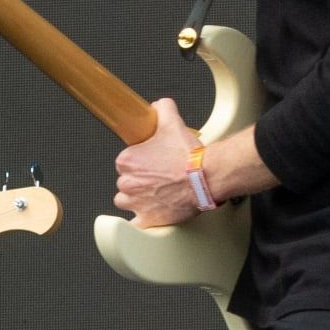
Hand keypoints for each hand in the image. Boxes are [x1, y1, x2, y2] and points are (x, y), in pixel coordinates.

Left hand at [113, 98, 204, 227]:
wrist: (206, 177)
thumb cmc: (189, 156)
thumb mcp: (172, 123)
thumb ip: (162, 109)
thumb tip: (159, 105)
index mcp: (128, 161)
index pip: (124, 163)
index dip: (138, 163)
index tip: (150, 163)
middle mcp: (128, 182)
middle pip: (125, 182)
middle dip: (138, 180)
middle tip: (156, 178)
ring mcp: (137, 202)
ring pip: (125, 200)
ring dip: (136, 198)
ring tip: (153, 194)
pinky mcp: (148, 219)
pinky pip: (134, 225)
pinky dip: (139, 221)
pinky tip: (147, 215)